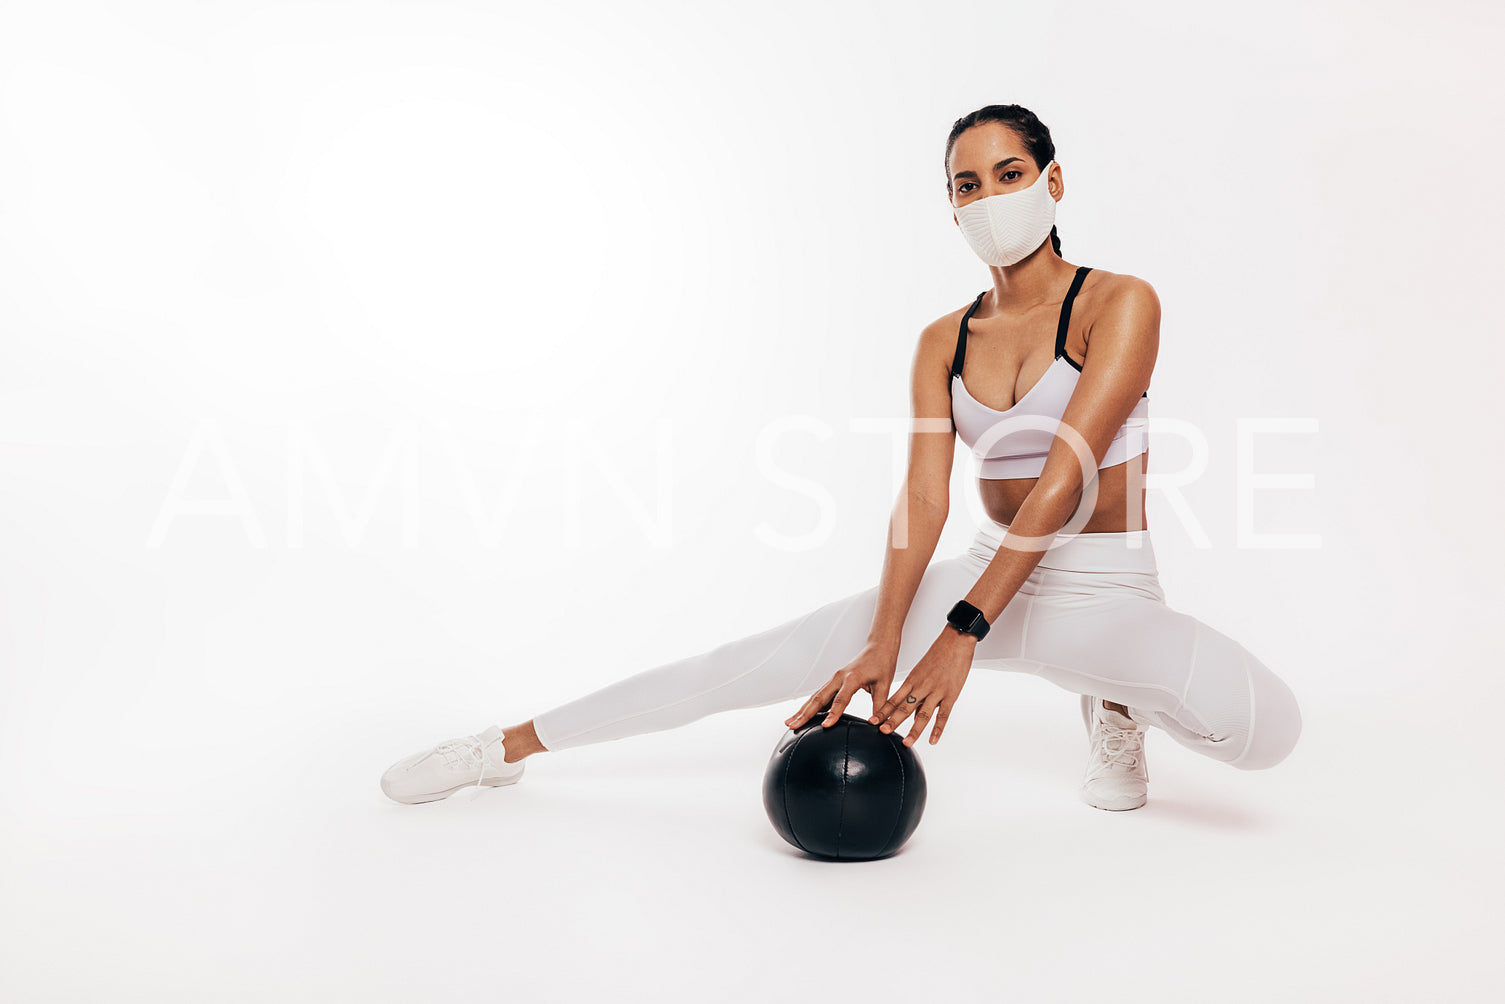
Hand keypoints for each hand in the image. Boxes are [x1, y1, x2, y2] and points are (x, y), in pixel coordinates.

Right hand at [784, 641, 897, 730]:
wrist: (878, 647)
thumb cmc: (882, 664)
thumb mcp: (884, 685)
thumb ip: (879, 705)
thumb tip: (876, 724)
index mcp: (852, 678)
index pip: (841, 699)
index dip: (833, 713)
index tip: (825, 727)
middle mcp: (839, 677)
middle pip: (819, 697)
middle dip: (805, 713)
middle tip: (792, 725)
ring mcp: (834, 679)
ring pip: (815, 696)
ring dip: (802, 710)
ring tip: (790, 723)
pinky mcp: (834, 681)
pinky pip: (819, 695)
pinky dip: (810, 706)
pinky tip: (803, 716)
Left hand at [869, 627, 974, 746]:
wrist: (955, 640)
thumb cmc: (939, 653)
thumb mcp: (921, 669)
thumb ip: (915, 687)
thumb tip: (909, 705)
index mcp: (912, 680)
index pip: (894, 699)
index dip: (883, 711)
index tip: (872, 721)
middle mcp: (921, 687)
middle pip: (904, 707)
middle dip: (892, 721)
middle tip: (882, 732)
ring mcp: (936, 691)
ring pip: (922, 714)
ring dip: (913, 730)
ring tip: (906, 743)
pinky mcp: (951, 694)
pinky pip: (943, 714)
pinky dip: (937, 729)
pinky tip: (932, 740)